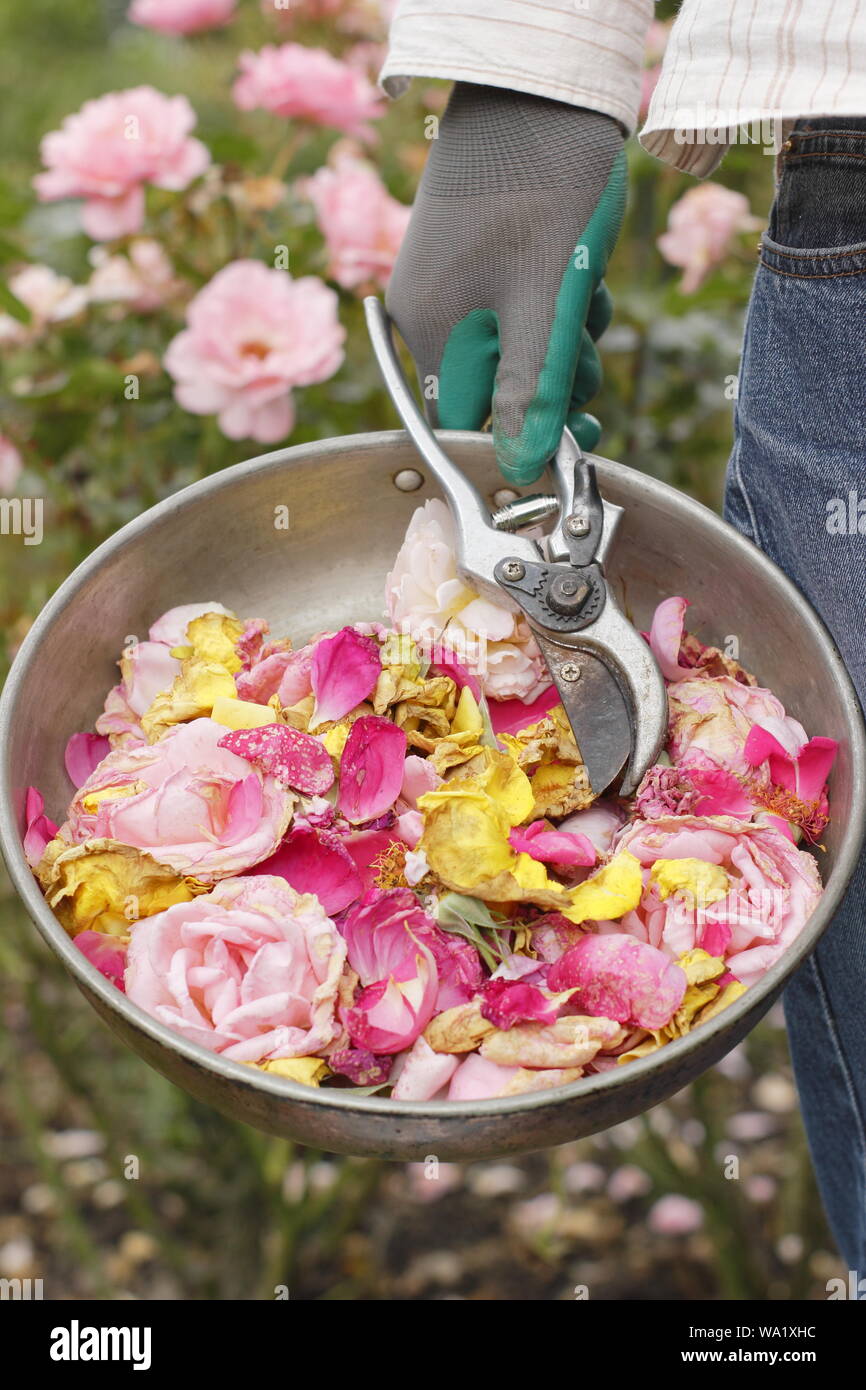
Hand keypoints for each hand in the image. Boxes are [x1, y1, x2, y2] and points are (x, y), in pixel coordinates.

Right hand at [386, 82, 625, 485]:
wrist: (541, 84)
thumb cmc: (545, 188)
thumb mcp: (548, 306)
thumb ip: (533, 394)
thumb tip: (522, 468)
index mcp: (428, 334)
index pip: (466, 429)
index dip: (524, 444)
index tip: (580, 437)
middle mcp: (422, 313)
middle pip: (495, 390)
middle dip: (555, 380)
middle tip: (589, 353)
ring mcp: (446, 282)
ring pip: (514, 349)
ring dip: (564, 340)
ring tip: (586, 296)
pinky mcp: (471, 257)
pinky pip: (514, 309)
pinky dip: (554, 304)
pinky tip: (578, 272)